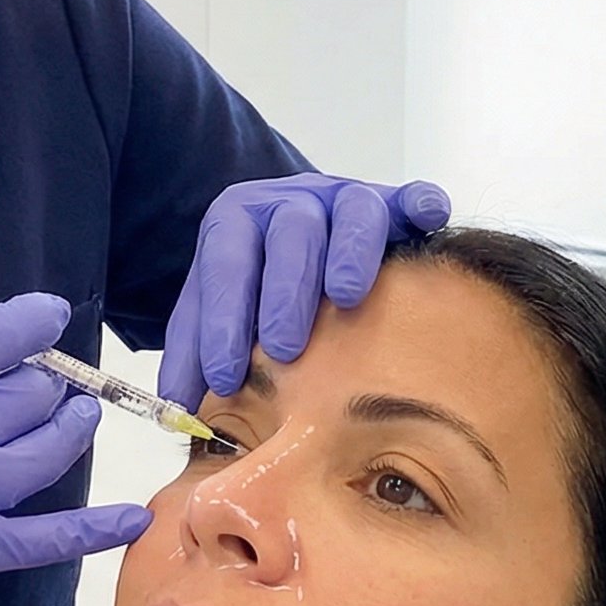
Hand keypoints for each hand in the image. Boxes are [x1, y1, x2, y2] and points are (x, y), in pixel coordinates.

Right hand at [0, 227, 150, 605]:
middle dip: (48, 380)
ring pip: (50, 452)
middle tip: (47, 379)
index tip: (50, 315)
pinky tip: (133, 518)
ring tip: (78, 415)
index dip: (39, 319)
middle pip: (34, 393)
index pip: (6, 334)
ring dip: (74, 428)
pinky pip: (46, 540)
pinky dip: (94, 529)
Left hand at [158, 172, 450, 407]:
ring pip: (352, 210)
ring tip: (345, 298)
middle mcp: (293, 201)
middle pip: (290, 232)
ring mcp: (345, 199)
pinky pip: (411, 197)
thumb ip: (194, 354)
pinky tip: (431, 221)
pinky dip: (422, 205)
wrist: (298, 243)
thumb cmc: (257, 291)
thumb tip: (175, 408)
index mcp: (239, 220)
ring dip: (349, 252)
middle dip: (286, 290)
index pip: (226, 261)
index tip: (224, 375)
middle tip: (286, 349)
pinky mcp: (394, 203)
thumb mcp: (217, 315)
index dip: (223, 318)